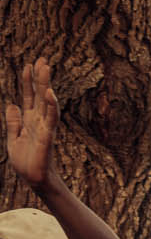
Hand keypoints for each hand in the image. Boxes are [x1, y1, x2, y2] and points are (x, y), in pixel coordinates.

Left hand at [4, 58, 56, 189]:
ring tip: (45, 68)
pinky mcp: (47, 136)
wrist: (33, 179)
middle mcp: (39, 120)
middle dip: (40, 77)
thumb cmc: (26, 162)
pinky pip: (51, 118)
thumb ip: (12, 122)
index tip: (29, 65)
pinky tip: (49, 93)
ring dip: (46, 85)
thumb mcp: (12, 139)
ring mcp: (44, 127)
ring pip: (46, 102)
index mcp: (29, 120)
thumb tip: (11, 104)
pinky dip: (51, 105)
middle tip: (43, 59)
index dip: (28, 81)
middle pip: (39, 95)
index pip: (29, 97)